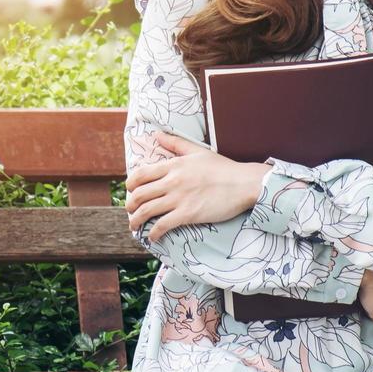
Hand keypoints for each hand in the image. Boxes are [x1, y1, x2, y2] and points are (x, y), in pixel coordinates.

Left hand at [124, 131, 266, 239]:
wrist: (243, 183)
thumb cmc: (222, 167)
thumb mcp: (197, 151)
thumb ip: (175, 143)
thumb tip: (156, 135)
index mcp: (173, 165)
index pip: (140, 174)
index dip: (130, 185)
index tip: (129, 191)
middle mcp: (172, 181)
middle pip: (139, 194)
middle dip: (129, 205)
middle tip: (130, 211)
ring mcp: (179, 198)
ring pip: (146, 211)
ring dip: (136, 221)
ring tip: (134, 226)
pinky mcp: (188, 214)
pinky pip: (163, 225)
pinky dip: (153, 232)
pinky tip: (152, 236)